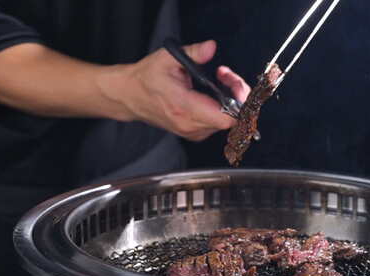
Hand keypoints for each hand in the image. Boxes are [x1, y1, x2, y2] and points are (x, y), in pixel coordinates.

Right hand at [102, 40, 250, 140]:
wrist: (130, 96)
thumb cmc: (147, 78)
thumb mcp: (168, 58)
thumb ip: (193, 53)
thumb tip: (211, 48)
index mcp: (183, 107)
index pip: (225, 118)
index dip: (239, 102)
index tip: (234, 83)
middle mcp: (189, 124)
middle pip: (231, 118)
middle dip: (235, 95)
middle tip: (226, 76)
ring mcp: (191, 132)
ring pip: (226, 122)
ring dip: (229, 101)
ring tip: (219, 80)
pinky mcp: (193, 133)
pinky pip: (217, 124)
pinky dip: (221, 108)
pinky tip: (213, 94)